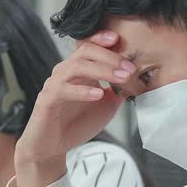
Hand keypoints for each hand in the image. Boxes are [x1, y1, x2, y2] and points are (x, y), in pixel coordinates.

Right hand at [15, 31, 133, 186]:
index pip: (88, 45)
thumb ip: (119, 91)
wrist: (52, 147)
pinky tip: (98, 94)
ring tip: (121, 78)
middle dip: (111, 57)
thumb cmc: (76, 123)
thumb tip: (139, 80)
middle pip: (85, 51)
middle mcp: (65, 72)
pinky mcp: (47, 100)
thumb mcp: (106, 105)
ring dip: (102, 70)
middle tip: (130, 68)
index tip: (120, 39)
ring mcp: (55, 84)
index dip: (102, 39)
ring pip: (76, 66)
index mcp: (78, 70)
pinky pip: (63, 89)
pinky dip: (82, 90)